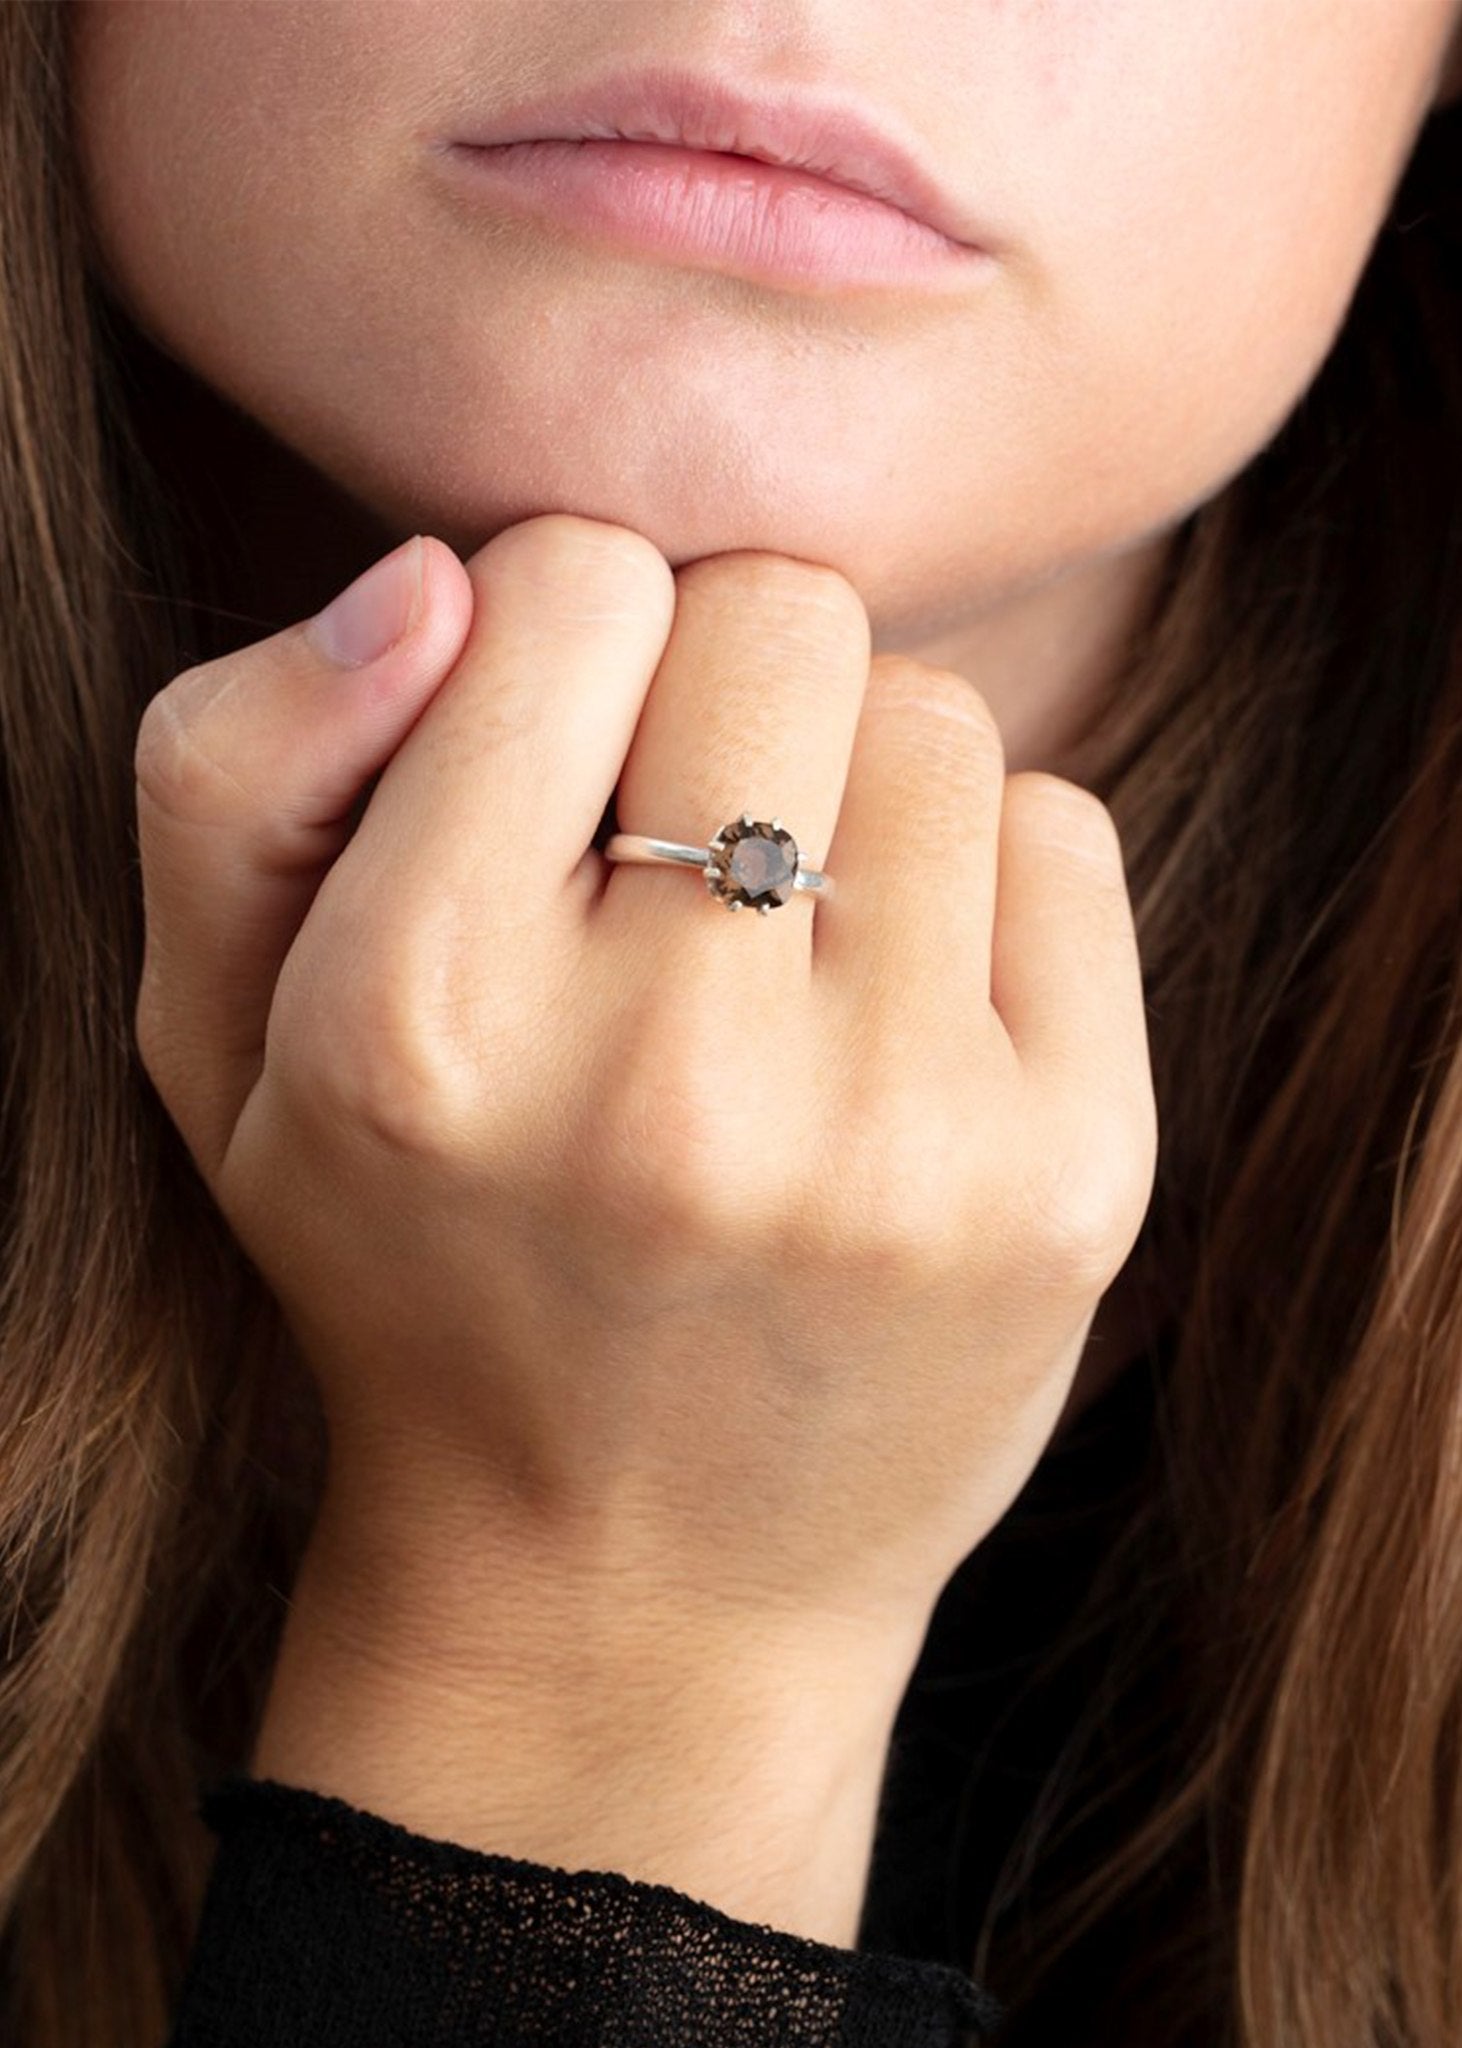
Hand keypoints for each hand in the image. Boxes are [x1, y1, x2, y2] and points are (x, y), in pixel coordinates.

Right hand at [134, 513, 1156, 1653]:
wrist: (627, 1591)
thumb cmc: (410, 1268)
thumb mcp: (212, 1039)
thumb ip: (242, 765)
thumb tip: (443, 578)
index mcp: (418, 1022)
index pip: (565, 579)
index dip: (553, 645)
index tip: (545, 778)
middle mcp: (666, 1084)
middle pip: (779, 614)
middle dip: (718, 689)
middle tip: (671, 853)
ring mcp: (896, 1141)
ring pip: (934, 714)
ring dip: (852, 788)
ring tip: (779, 954)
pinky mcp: (1072, 1178)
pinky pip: (1065, 835)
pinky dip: (981, 883)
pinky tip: (895, 1022)